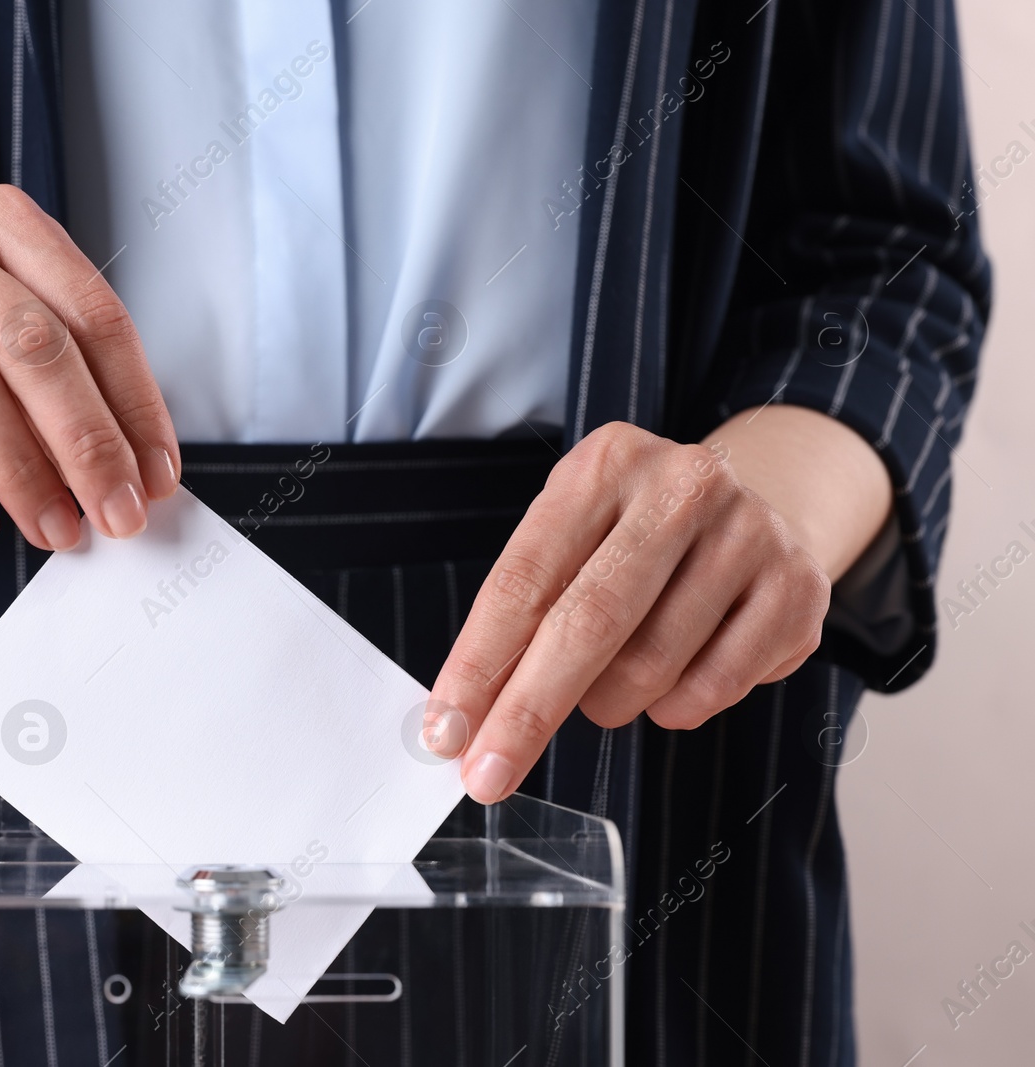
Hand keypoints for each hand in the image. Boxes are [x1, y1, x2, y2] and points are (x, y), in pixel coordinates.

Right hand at [0, 185, 178, 549]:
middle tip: (115, 514)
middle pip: (31, 341)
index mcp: (5, 224)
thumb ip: (78, 397)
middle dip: (85, 441)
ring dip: (19, 469)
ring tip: (53, 529)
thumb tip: (141, 478)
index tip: (155, 479)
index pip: (93, 313)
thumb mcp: (16, 362)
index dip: (134, 402)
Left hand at [426, 420, 841, 803]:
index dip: (479, 663)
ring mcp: (750, 534)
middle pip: (587, 623)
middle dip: (528, 712)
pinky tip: (670, 682)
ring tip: (606, 690)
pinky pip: (712, 689)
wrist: (759, 508)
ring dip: (607, 705)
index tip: (446, 731)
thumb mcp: (574, 539)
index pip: (523, 579)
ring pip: (650, 667)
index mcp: (606, 464)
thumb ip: (524, 612)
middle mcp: (683, 486)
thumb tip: (465, 716)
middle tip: (489, 775)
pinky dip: (673, 708)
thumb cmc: (636, 538)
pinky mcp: (798, 590)